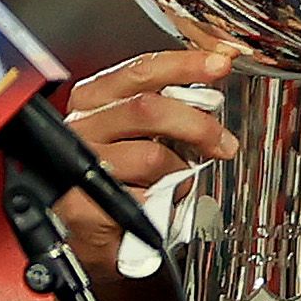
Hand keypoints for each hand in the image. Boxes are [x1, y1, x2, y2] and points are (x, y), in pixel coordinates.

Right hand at [56, 49, 237, 275]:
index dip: (184, 64)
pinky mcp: (80, 203)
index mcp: (96, 99)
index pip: (141, 70)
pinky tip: (155, 205)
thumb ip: (170, 108)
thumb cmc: (124, 179)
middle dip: (198, 124)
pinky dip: (161, 204)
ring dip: (178, 172)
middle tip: (223, 143)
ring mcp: (78, 163)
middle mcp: (82, 124)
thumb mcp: (146, 134)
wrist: (101, 237)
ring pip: (151, 154)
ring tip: (175, 183)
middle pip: (148, 107)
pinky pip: (141, 197)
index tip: (219, 63)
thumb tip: (210, 92)